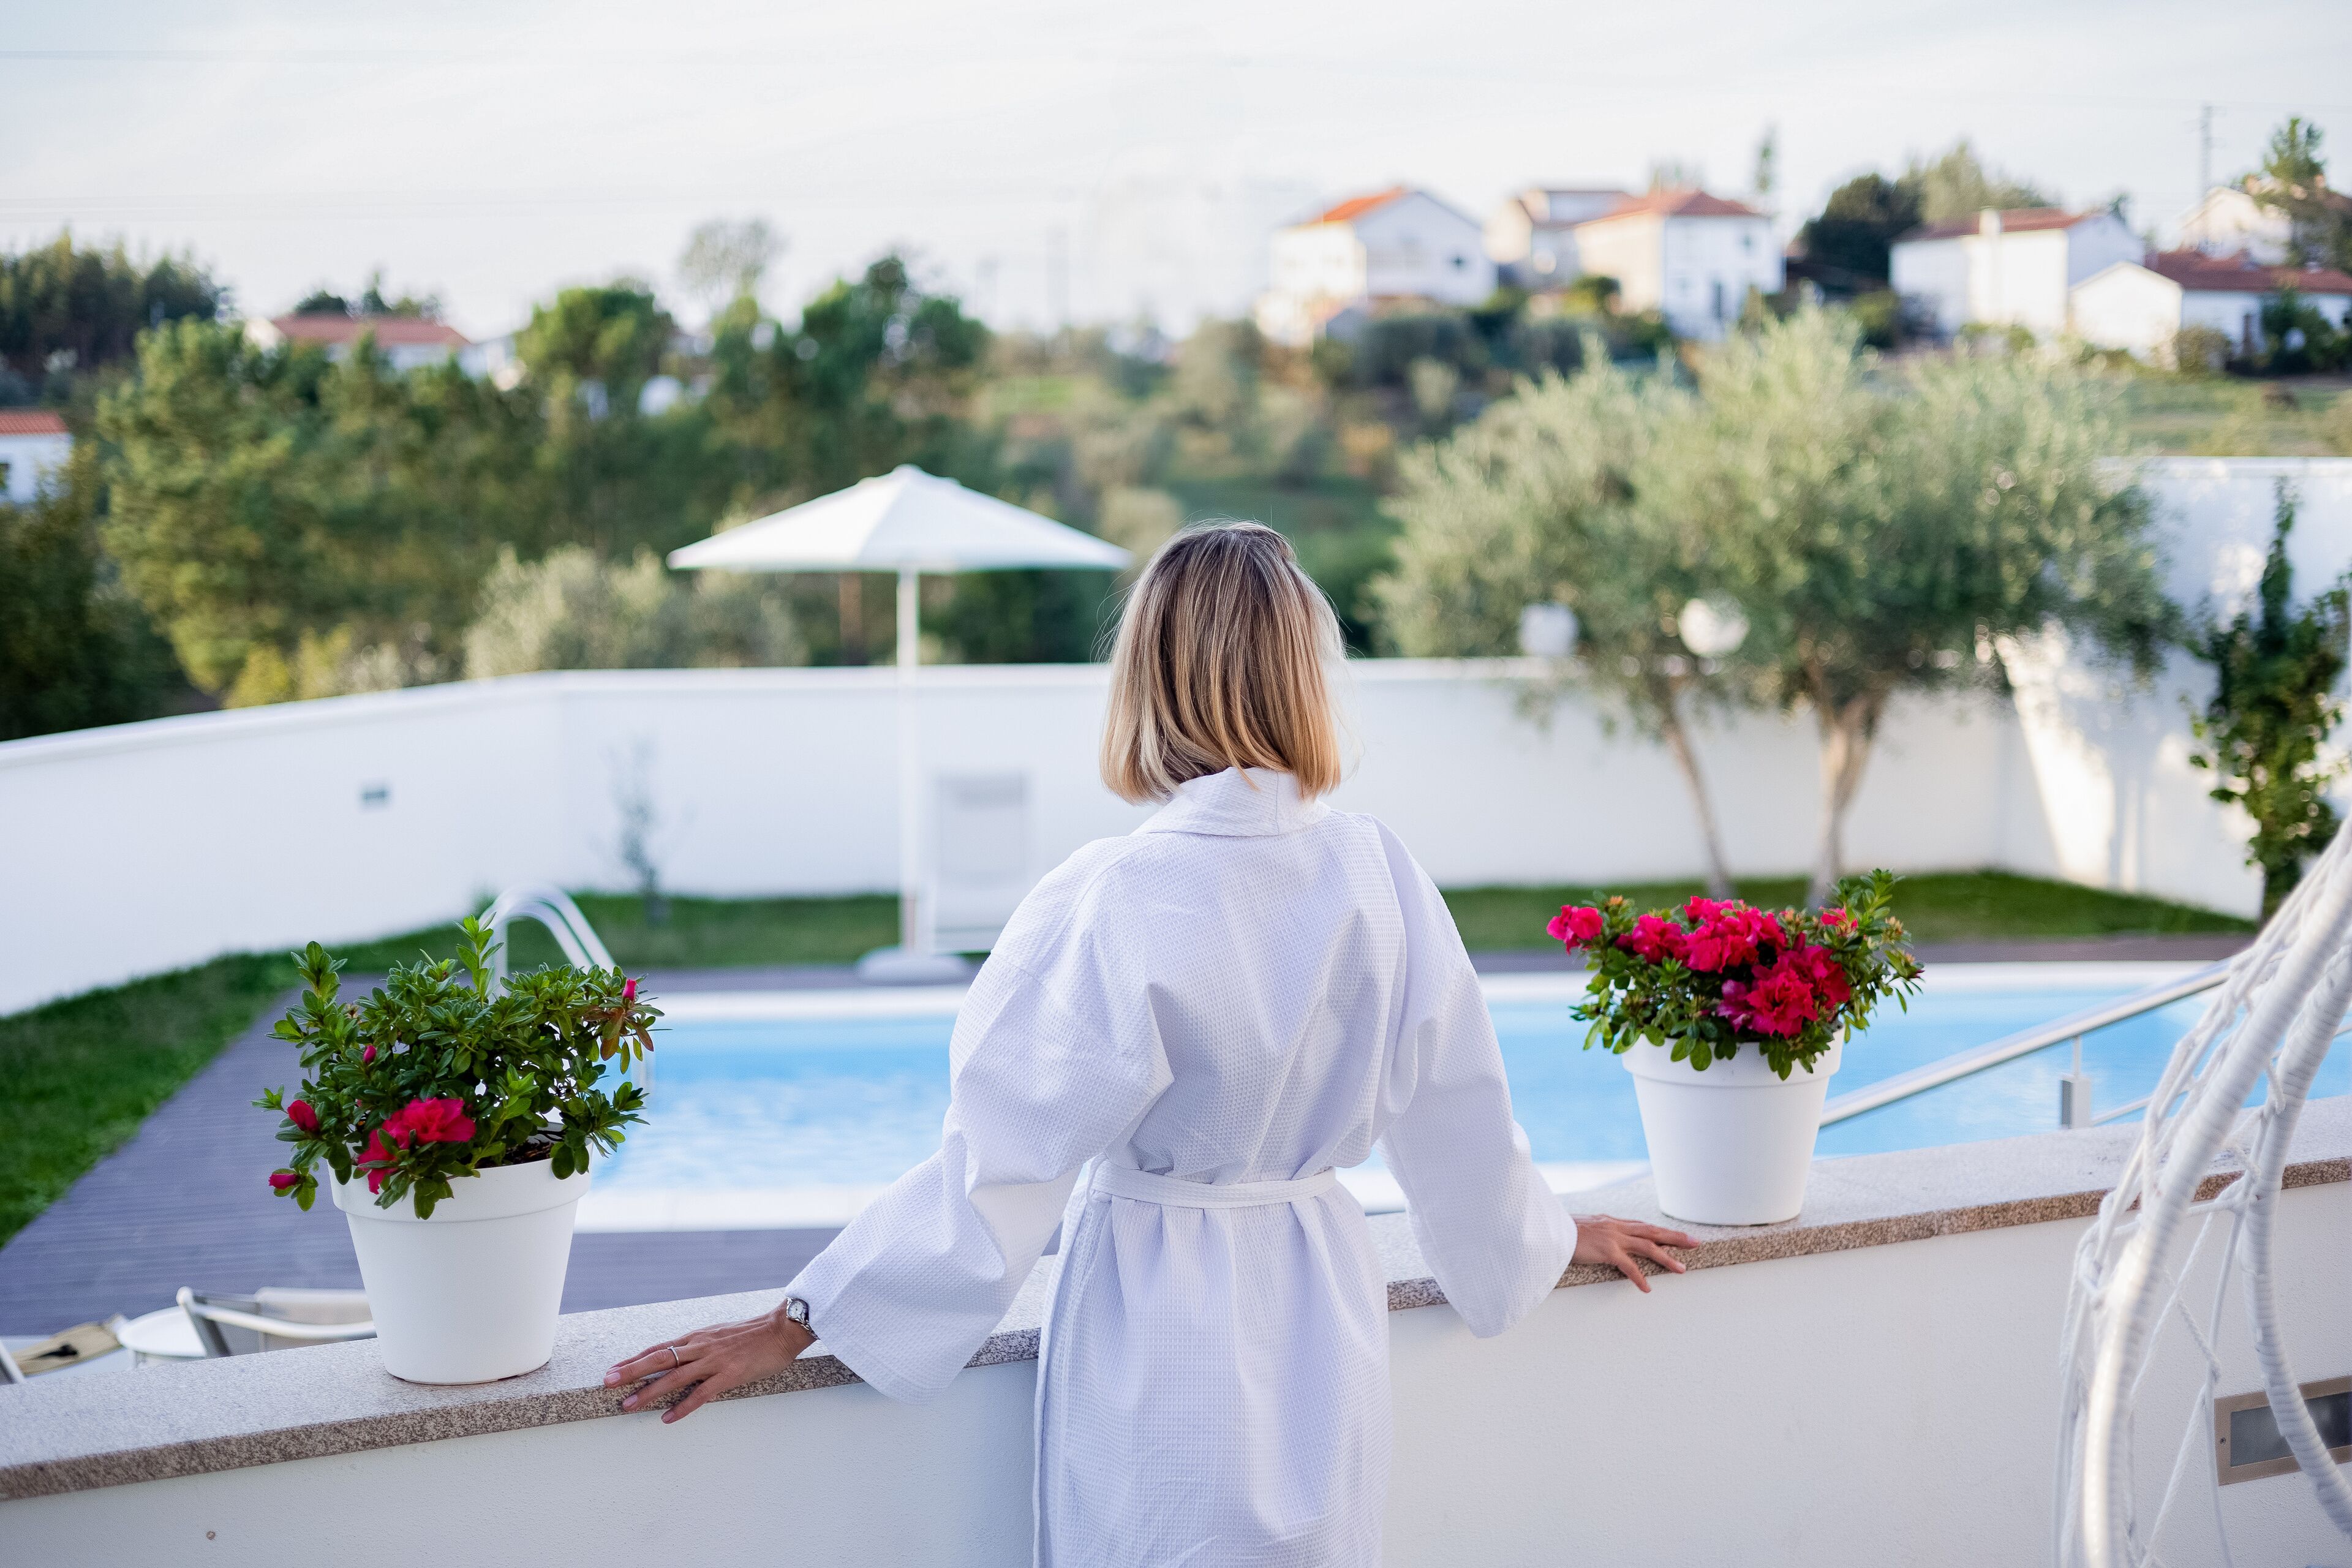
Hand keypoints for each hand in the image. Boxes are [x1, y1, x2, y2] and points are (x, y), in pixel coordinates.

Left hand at [605, 1304, 816, 1422]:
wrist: (781, 1329)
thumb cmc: (752, 1334)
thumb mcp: (719, 1334)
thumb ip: (699, 1345)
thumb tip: (680, 1355)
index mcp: (697, 1337)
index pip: (658, 1347)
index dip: (634, 1359)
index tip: (614, 1368)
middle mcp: (700, 1347)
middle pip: (658, 1358)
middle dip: (631, 1370)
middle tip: (608, 1381)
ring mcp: (713, 1361)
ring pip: (674, 1377)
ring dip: (649, 1391)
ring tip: (628, 1404)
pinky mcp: (728, 1375)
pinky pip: (700, 1394)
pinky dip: (682, 1406)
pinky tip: (668, 1418)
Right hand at [1571, 1214, 1698, 1292]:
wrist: (1548, 1228)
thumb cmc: (1560, 1230)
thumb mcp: (1583, 1228)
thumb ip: (1595, 1233)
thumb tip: (1599, 1240)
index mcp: (1611, 1221)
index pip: (1642, 1226)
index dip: (1660, 1231)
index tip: (1675, 1235)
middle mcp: (1616, 1227)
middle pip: (1652, 1231)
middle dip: (1674, 1237)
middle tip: (1694, 1242)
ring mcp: (1613, 1237)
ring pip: (1647, 1246)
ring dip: (1666, 1258)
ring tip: (1681, 1269)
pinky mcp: (1607, 1250)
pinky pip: (1628, 1266)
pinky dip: (1639, 1277)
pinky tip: (1647, 1289)